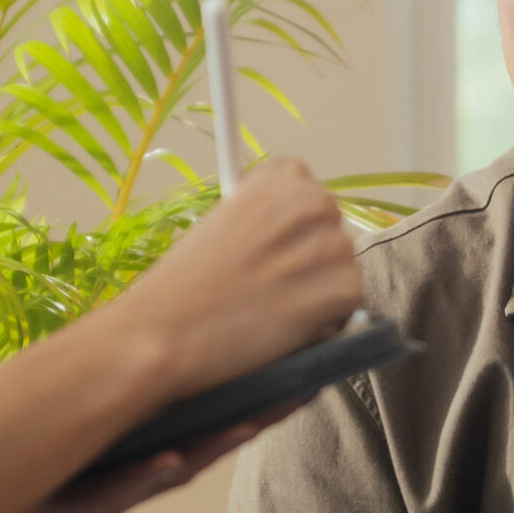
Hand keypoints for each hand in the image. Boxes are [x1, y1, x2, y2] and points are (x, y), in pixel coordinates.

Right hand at [96, 158, 363, 400]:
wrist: (163, 334)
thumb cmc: (179, 287)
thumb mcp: (218, 224)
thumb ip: (258, 216)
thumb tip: (286, 230)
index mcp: (278, 178)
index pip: (307, 190)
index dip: (290, 226)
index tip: (267, 248)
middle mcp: (311, 202)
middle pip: (331, 228)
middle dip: (310, 257)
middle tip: (270, 287)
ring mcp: (330, 246)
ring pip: (343, 267)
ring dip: (320, 289)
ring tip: (272, 310)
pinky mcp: (342, 289)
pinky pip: (350, 302)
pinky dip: (328, 320)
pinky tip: (285, 327)